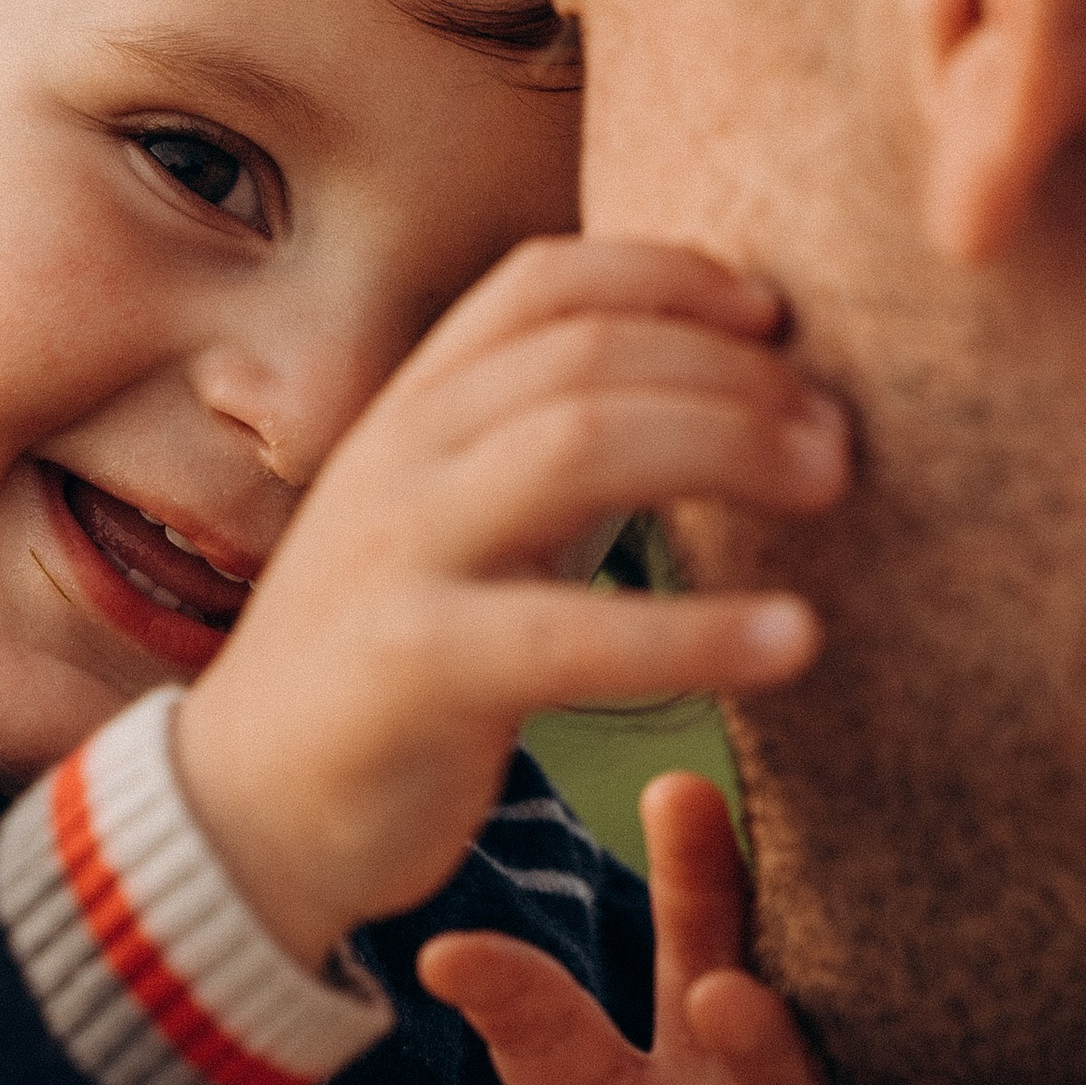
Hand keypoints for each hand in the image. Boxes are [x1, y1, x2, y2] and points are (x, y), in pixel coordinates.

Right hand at [175, 241, 843, 967]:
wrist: (246, 807)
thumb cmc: (395, 658)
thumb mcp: (461, 524)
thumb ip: (559, 454)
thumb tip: (743, 400)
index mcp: (414, 411)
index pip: (543, 284)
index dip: (672, 276)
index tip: (777, 317)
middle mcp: (399, 457)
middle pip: (587, 353)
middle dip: (733, 374)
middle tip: (839, 434)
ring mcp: (397, 554)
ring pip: (574, 442)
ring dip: (727, 445)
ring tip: (832, 486)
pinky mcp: (412, 669)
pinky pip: (568, 631)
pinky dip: (695, 630)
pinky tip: (792, 641)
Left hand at [428, 773, 1085, 1084]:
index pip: (542, 1035)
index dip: (502, 995)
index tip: (450, 954)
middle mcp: (707, 1081)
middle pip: (691, 964)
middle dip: (689, 888)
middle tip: (677, 798)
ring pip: (805, 1050)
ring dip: (792, 1021)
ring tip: (776, 977)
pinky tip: (1081, 1082)